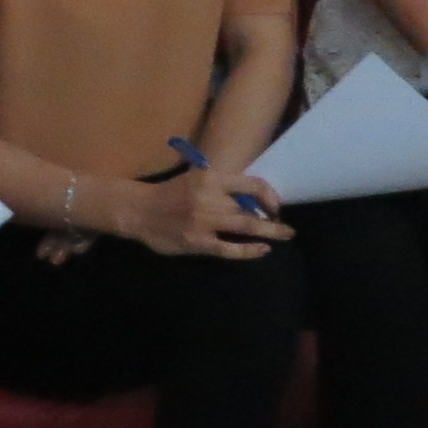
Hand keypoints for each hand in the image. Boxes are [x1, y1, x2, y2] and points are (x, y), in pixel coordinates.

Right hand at [117, 166, 291, 259]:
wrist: (140, 210)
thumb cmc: (171, 193)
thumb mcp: (196, 178)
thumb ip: (221, 185)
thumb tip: (252, 197)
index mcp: (211, 178)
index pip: (251, 184)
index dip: (269, 195)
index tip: (276, 205)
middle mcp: (210, 198)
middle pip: (251, 208)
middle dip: (273, 217)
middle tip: (288, 226)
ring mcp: (204, 222)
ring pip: (245, 226)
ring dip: (268, 232)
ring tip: (284, 235)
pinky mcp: (197, 242)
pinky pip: (229, 249)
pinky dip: (248, 250)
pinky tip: (262, 250)